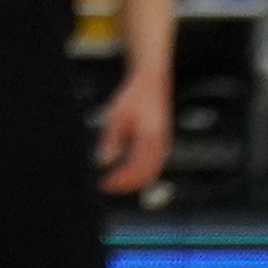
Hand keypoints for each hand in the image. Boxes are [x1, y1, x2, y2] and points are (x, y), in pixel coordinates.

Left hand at [92, 64, 171, 193]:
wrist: (151, 81)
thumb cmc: (135, 95)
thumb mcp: (116, 116)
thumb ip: (111, 140)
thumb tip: (103, 161)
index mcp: (150, 138)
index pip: (136, 169)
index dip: (120, 181)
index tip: (104, 184)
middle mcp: (160, 145)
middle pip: (146, 176)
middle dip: (127, 185)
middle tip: (108, 186)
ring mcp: (163, 145)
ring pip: (152, 173)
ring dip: (133, 181)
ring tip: (115, 181)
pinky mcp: (162, 143)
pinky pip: (154, 166)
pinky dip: (140, 173)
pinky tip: (126, 172)